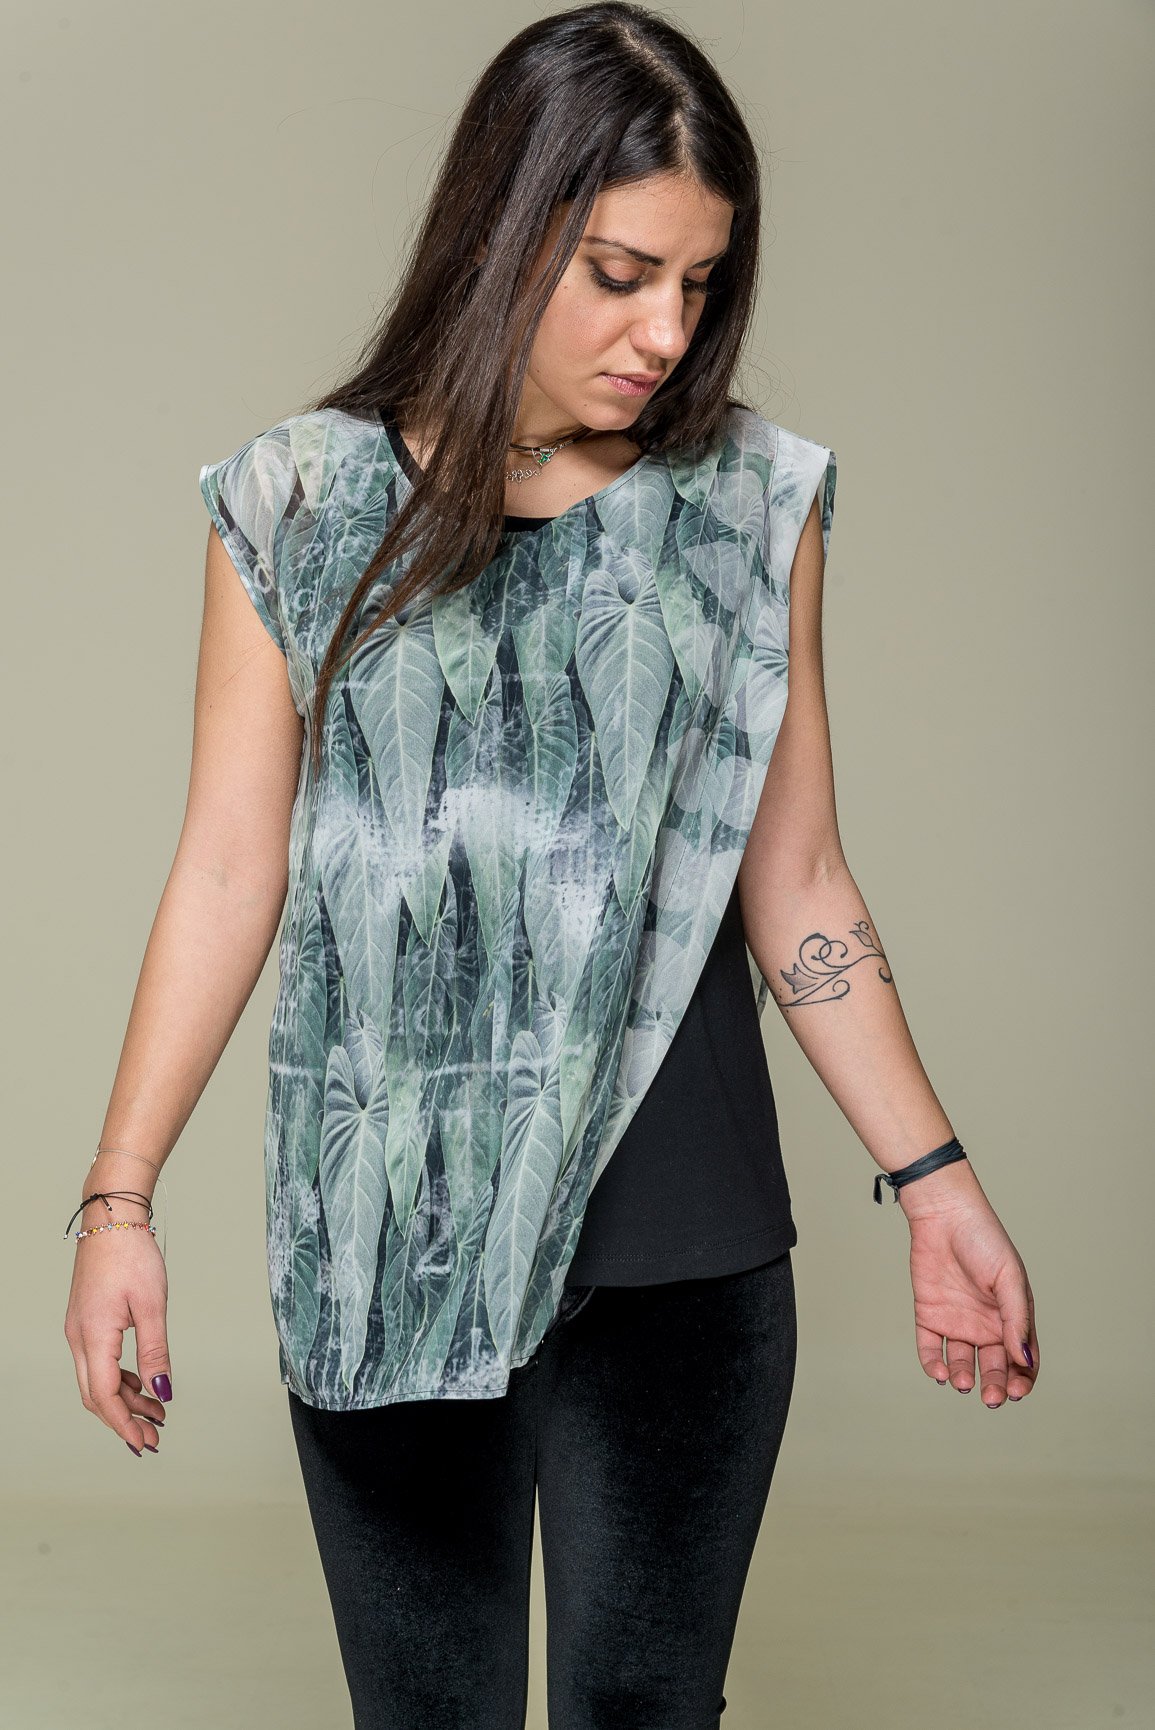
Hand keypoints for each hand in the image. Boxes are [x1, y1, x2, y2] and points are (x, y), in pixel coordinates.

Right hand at [63, 1221, 172, 1454]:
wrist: (111, 1221)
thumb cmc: (131, 1255)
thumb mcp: (152, 1306)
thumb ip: (156, 1353)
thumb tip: (162, 1392)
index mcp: (93, 1336)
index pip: (105, 1396)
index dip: (125, 1423)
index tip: (144, 1442)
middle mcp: (79, 1338)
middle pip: (97, 1395)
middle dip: (124, 1420)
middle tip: (153, 1437)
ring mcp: (79, 1330)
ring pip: (97, 1380)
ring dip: (125, 1400)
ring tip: (156, 1412)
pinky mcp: (86, 1322)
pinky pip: (98, 1363)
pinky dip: (120, 1379)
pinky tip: (142, 1384)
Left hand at [899, 1170, 1038, 1406]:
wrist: (944, 1215)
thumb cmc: (984, 1240)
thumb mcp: (1009, 1279)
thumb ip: (1016, 1319)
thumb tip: (1023, 1359)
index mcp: (1011, 1317)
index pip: (1022, 1360)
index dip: (1023, 1379)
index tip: (1017, 1390)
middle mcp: (985, 1324)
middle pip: (993, 1368)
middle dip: (995, 1387)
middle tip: (992, 1399)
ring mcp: (957, 1322)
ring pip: (962, 1363)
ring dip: (963, 1378)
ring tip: (962, 1381)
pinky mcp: (929, 1316)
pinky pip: (931, 1349)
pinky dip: (934, 1365)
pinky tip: (940, 1373)